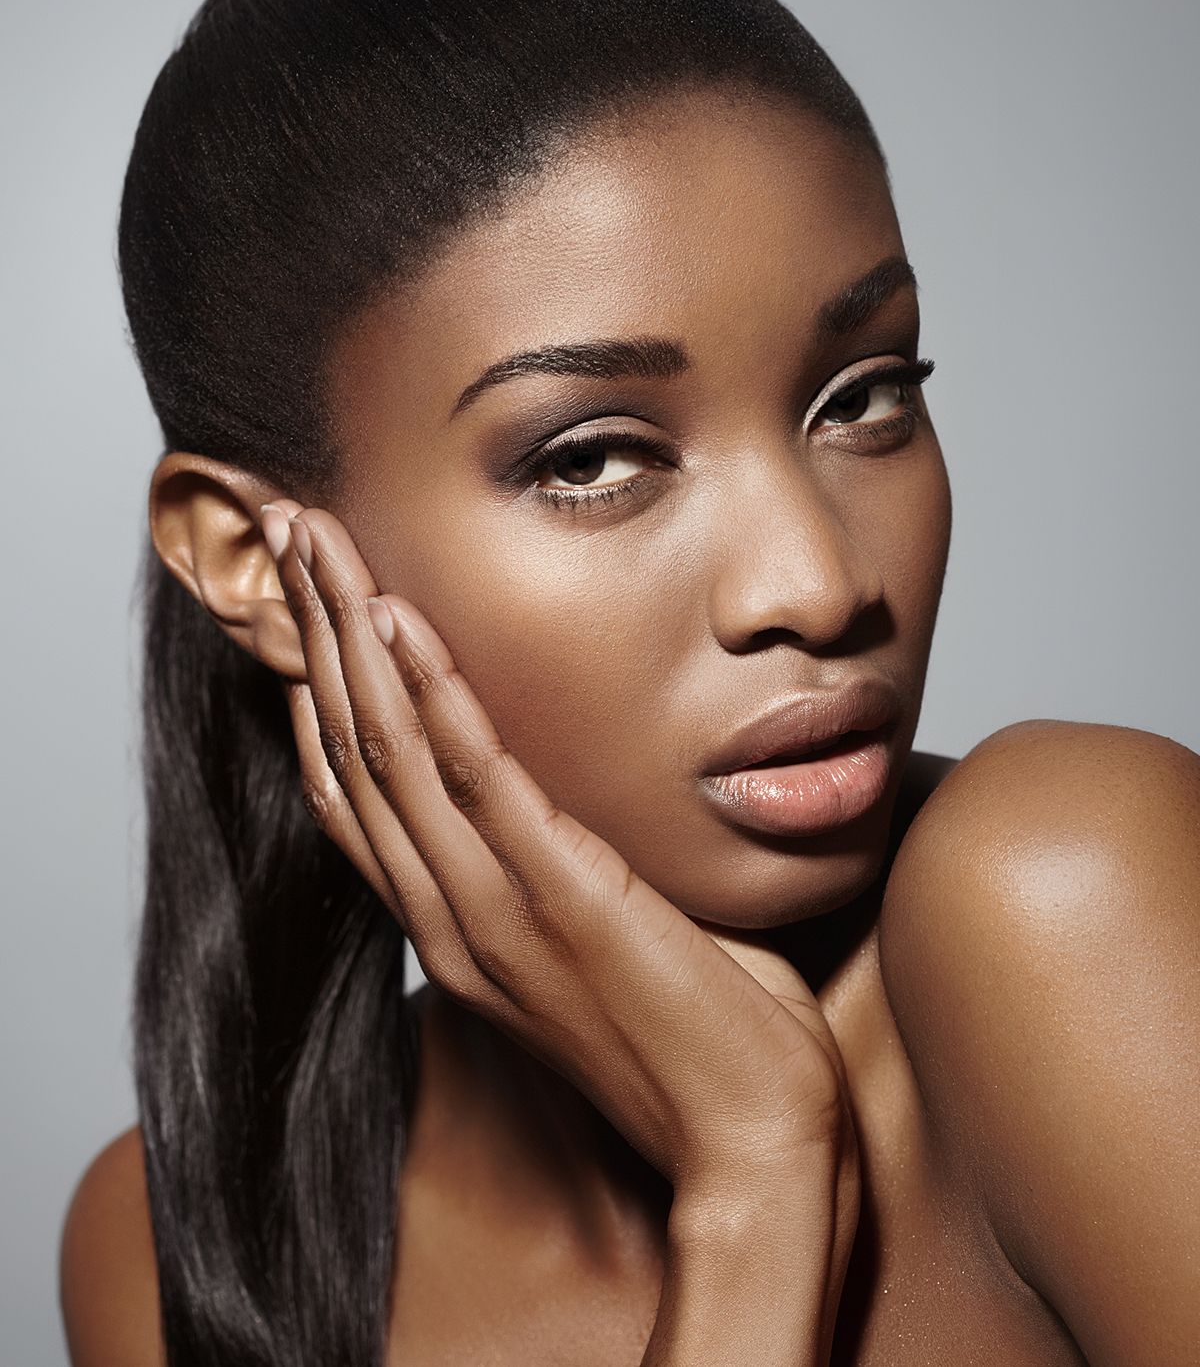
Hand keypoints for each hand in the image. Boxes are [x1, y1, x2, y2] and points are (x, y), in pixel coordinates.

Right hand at [260, 501, 858, 1205]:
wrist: (752, 1147)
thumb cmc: (699, 1039)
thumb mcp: (607, 942)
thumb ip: (568, 868)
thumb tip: (583, 795)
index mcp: (456, 925)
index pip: (352, 794)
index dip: (316, 692)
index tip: (305, 606)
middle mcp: (450, 915)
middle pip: (349, 751)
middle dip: (310, 632)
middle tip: (287, 530)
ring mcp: (493, 910)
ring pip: (388, 750)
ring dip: (346, 635)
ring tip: (317, 539)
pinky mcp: (559, 898)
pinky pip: (474, 775)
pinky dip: (427, 691)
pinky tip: (397, 616)